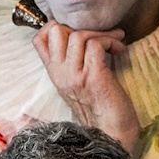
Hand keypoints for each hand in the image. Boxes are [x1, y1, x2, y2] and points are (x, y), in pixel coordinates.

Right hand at [32, 21, 139, 150]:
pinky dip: (111, 42)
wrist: (111, 132)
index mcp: (54, 73)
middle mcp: (60, 73)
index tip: (77, 30)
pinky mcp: (93, 76)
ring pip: (78, 36)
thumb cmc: (100, 106)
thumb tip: (80, 34)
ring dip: (101, 34)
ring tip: (114, 43)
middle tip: (99, 35)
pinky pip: (96, 45)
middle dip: (80, 26)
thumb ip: (72, 62)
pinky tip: (119, 51)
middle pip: (56, 31)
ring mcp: (74, 75)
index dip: (56, 26)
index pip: (39, 39)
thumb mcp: (77, 82)